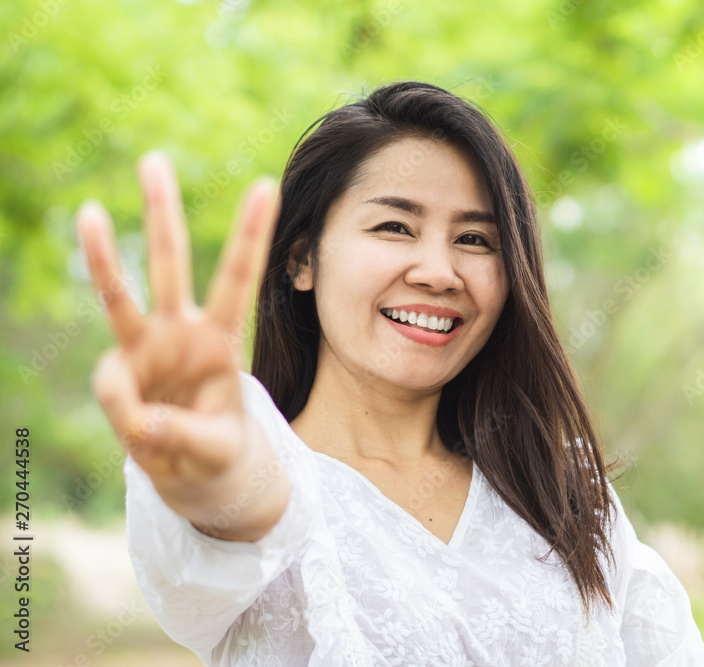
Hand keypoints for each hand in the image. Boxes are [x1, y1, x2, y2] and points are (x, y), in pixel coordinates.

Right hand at [76, 151, 287, 540]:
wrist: (196, 474)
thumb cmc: (218, 453)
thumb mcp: (215, 451)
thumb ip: (182, 436)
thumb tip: (140, 420)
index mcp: (221, 340)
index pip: (237, 278)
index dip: (250, 235)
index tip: (265, 185)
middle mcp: (180, 333)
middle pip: (171, 265)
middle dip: (163, 214)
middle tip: (155, 159)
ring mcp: (144, 350)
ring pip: (119, 295)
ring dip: (103, 253)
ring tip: (92, 212)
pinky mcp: (119, 374)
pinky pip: (112, 386)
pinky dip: (126, 413)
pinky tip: (148, 436)